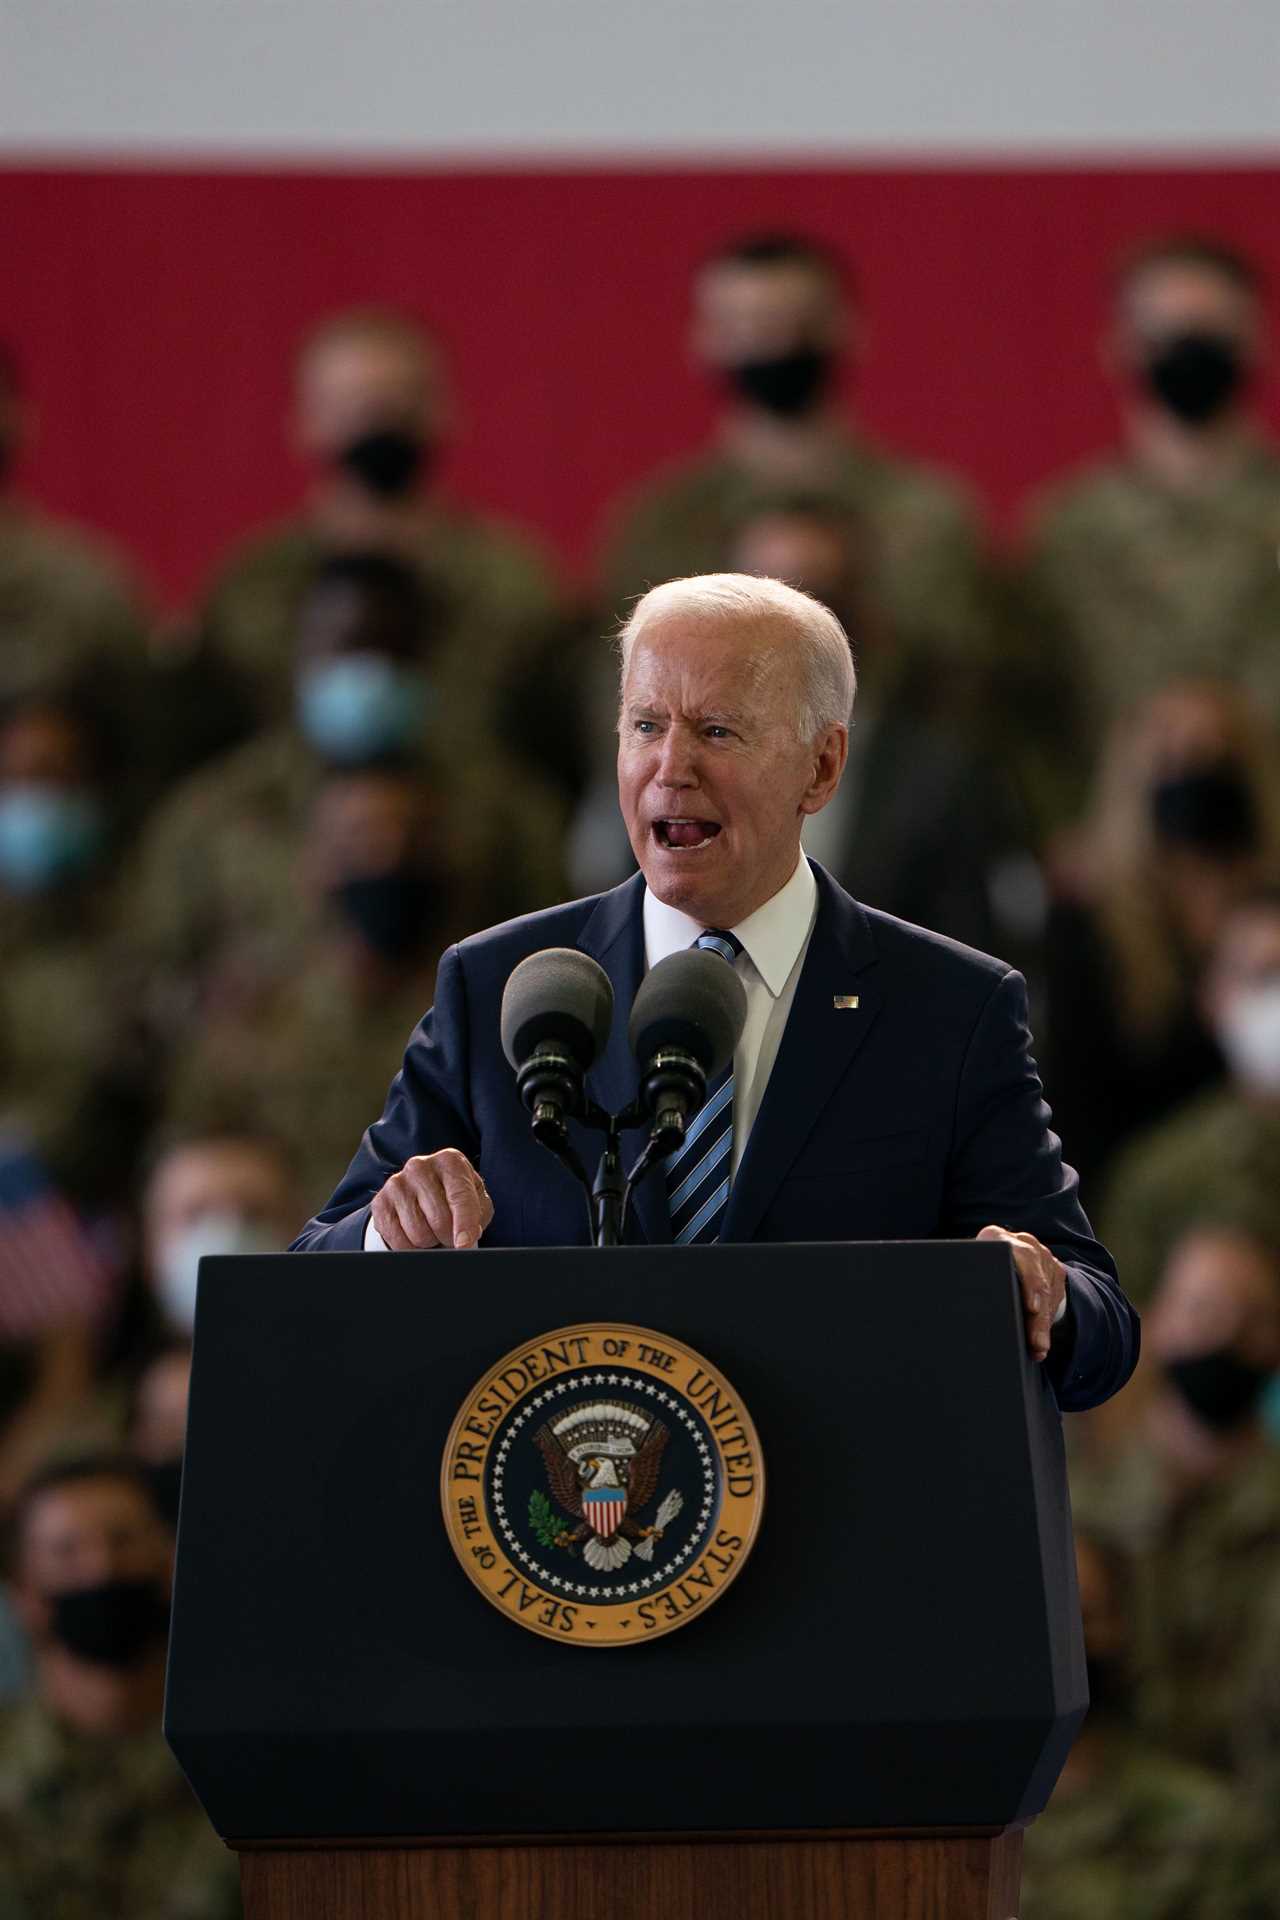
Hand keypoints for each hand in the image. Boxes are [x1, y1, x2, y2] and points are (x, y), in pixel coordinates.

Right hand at [371, 1150, 493, 1250]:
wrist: (422, 1192)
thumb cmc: (455, 1196)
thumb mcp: (475, 1199)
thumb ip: (477, 1215)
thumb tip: (466, 1238)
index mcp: (450, 1161)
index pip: (460, 1197)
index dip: (464, 1224)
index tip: (464, 1244)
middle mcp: (420, 1166)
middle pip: (439, 1219)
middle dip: (448, 1236)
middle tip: (450, 1235)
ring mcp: (397, 1182)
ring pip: (418, 1233)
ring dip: (429, 1241)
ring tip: (431, 1229)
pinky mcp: (380, 1202)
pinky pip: (397, 1240)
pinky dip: (410, 1247)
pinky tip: (414, 1233)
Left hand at [977, 1225, 1066, 1362]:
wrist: (991, 1256)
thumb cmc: (973, 1270)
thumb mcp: (968, 1270)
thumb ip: (967, 1280)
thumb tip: (957, 1308)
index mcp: (996, 1237)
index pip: (1020, 1256)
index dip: (1029, 1281)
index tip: (1031, 1308)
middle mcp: (1024, 1242)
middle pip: (1037, 1279)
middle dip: (1038, 1316)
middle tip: (1036, 1342)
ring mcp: (1042, 1256)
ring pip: (1049, 1292)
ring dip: (1044, 1324)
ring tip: (1038, 1349)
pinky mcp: (1054, 1270)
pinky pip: (1057, 1298)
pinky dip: (1049, 1322)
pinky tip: (1042, 1341)